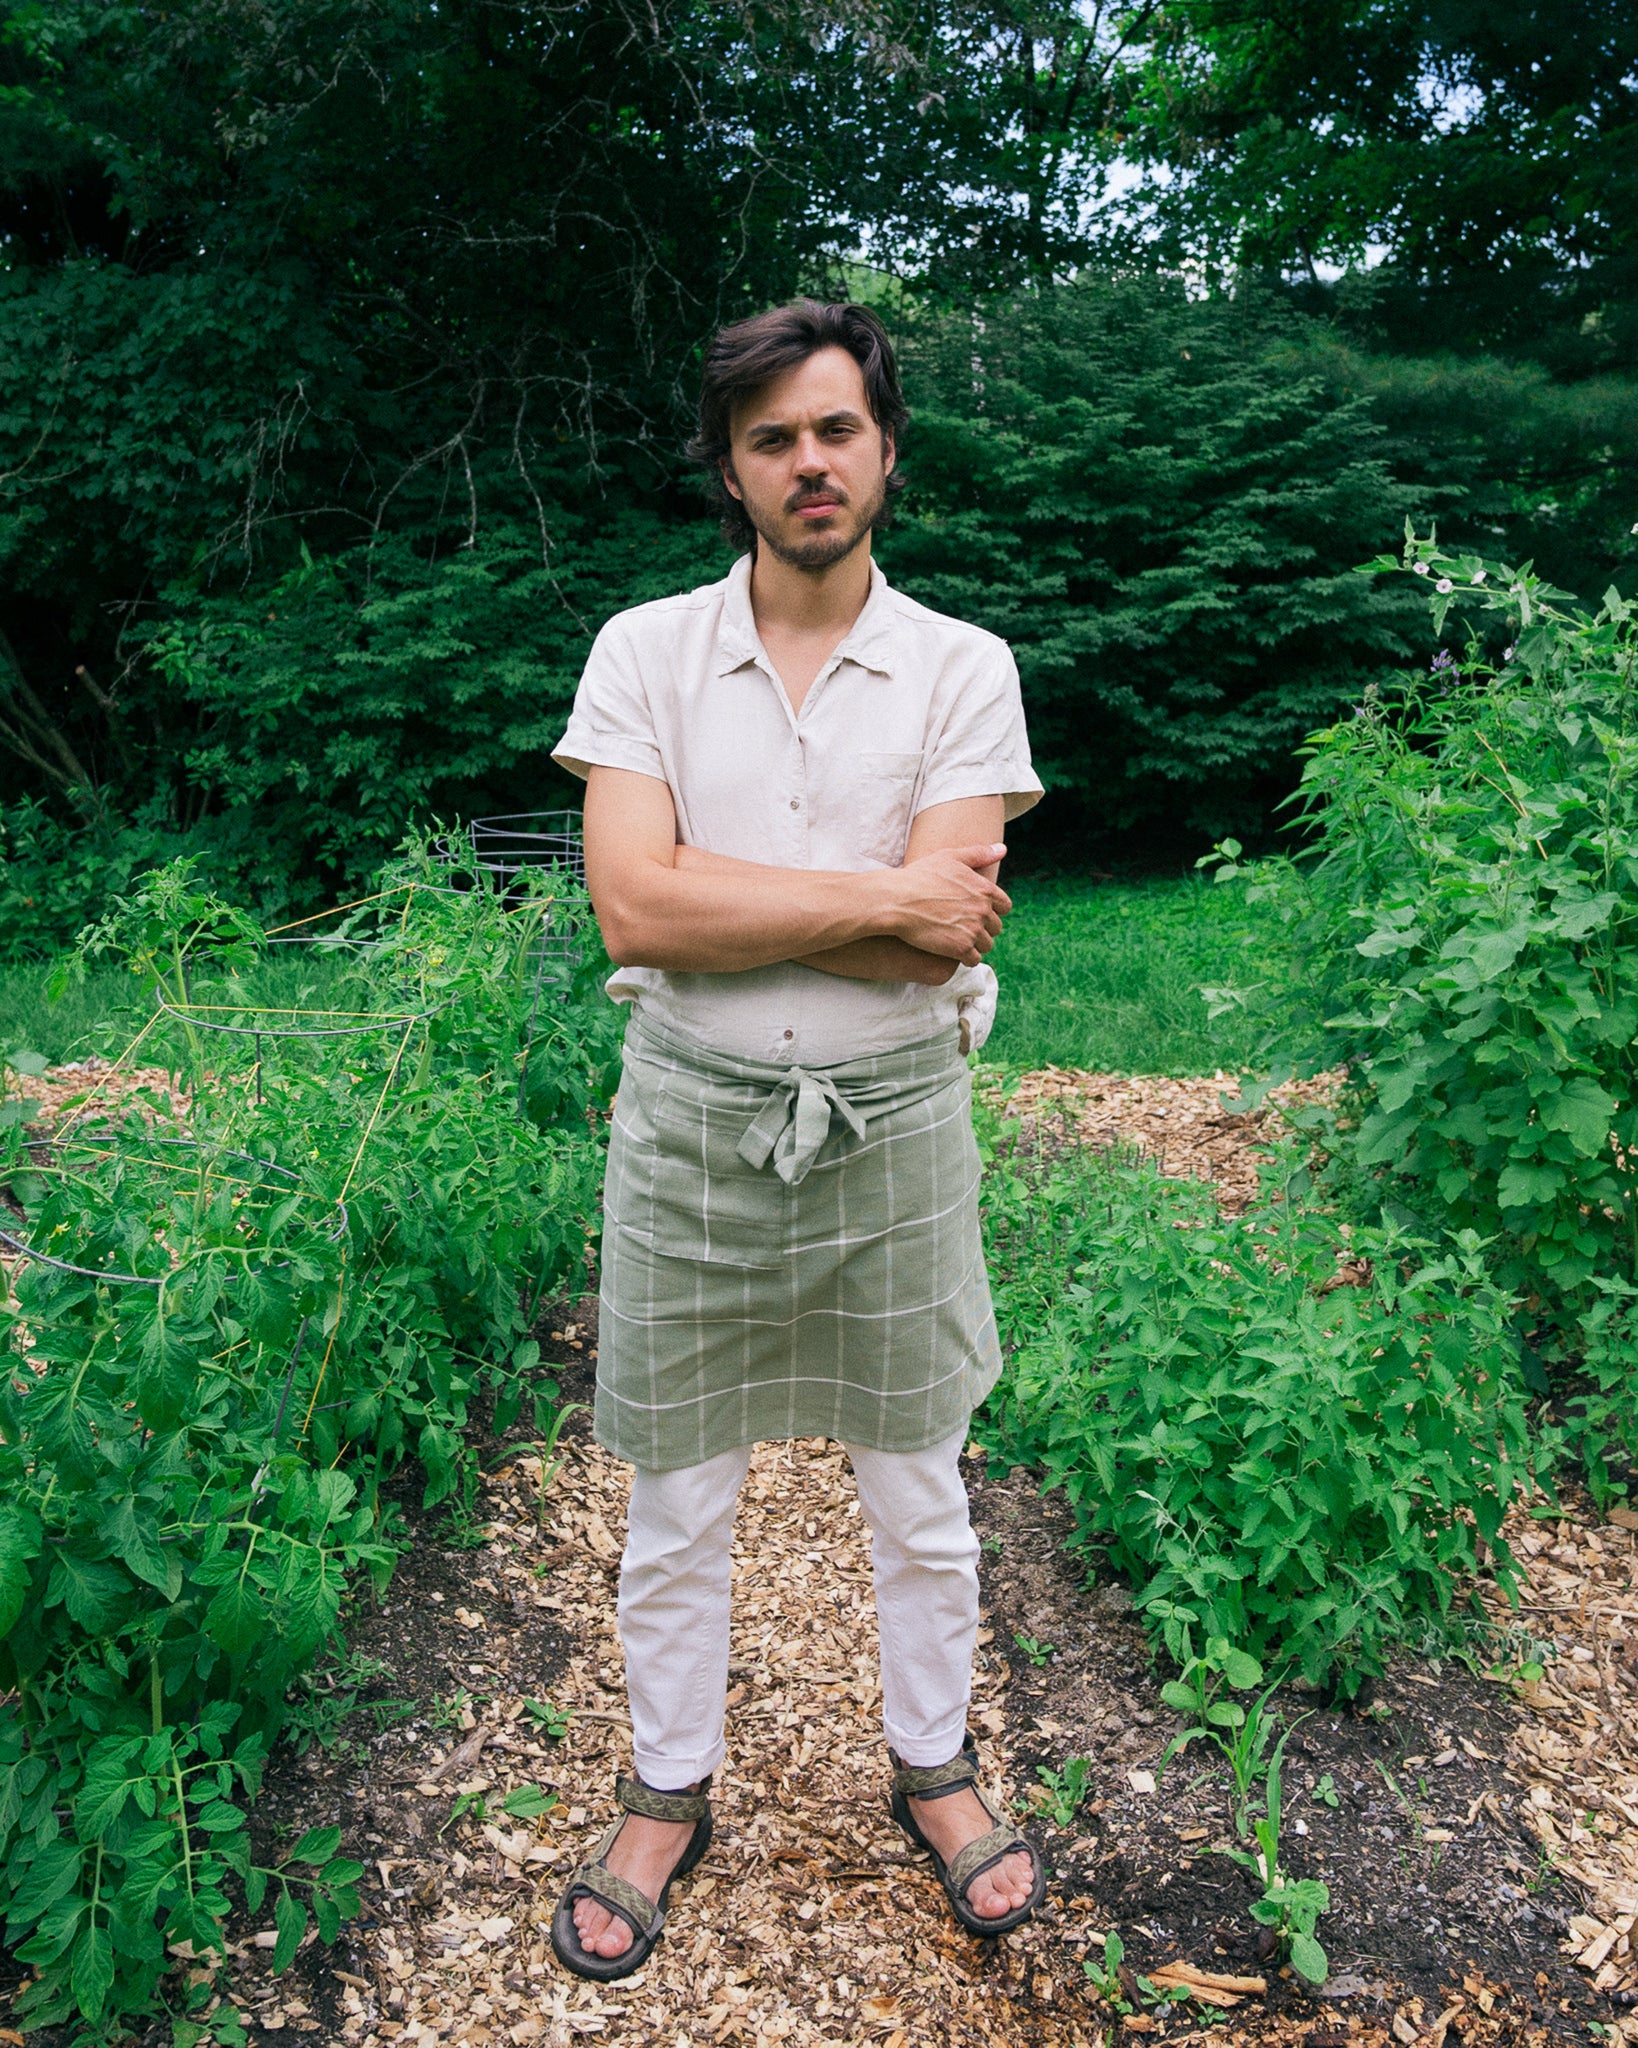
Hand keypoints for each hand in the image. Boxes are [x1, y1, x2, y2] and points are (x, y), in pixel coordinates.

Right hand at [877, 844, 1010, 963]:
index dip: (993, 910)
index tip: (977, 913)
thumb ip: (979, 853)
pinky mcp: (960, 948)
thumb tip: (1002, 849)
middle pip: (995, 927)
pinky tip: (953, 952)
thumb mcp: (949, 857)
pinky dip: (966, 958)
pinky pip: (974, 959)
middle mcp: (983, 910)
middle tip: (964, 928)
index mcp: (984, 889)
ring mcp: (973, 930)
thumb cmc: (920, 876)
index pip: (1004, 906)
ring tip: (958, 940)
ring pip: (986, 945)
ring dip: (975, 944)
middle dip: (983, 928)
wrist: (897, 900)